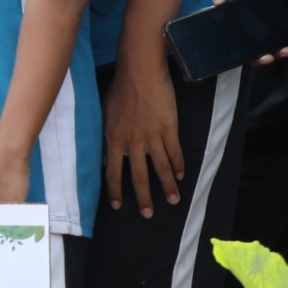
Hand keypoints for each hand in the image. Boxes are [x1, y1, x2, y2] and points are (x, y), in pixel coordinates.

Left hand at [104, 53, 183, 216]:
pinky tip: (181, 176)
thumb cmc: (119, 91)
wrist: (140, 73)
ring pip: (161, 168)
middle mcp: (132, 142)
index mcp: (113, 139)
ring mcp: (153, 136)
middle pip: (138, 176)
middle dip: (143, 197)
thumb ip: (108, 137)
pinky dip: (179, 166)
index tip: (118, 206)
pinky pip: (175, 152)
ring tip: (173, 201)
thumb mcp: (105, 116)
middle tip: (148, 214)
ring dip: (167, 186)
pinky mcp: (170, 129)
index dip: (115, 191)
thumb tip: (108, 156)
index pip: (112, 172)